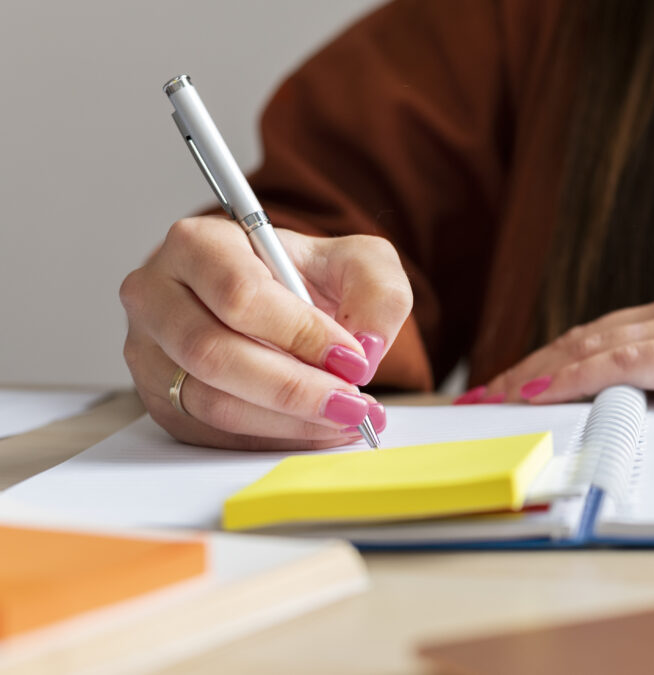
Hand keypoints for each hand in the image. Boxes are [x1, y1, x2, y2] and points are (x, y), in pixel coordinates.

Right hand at [120, 216, 411, 449]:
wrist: (281, 301)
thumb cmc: (309, 276)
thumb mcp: (358, 262)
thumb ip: (377, 293)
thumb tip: (366, 348)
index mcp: (199, 245)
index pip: (240, 295)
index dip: (300, 334)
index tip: (353, 359)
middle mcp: (157, 295)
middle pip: (214, 354)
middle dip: (294, 388)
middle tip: (353, 404)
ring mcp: (149, 351)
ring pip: (211, 402)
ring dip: (287, 421)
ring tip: (345, 420)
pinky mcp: (160, 398)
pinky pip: (211, 433)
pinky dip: (272, 438)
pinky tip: (317, 431)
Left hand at [473, 283, 653, 412]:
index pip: (605, 334)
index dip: (554, 358)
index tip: (515, 382)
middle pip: (586, 336)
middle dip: (529, 367)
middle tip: (483, 395)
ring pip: (595, 344)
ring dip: (538, 372)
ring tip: (494, 398)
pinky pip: (630, 361)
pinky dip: (580, 374)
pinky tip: (547, 388)